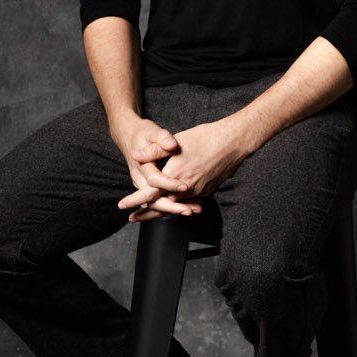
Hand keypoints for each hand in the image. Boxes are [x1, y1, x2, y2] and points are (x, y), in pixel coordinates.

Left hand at [121, 115, 258, 221]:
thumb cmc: (205, 138)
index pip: (150, 194)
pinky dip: (178, 207)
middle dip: (145, 214)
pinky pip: (188, 204)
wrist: (233, 142)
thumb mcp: (177, 141)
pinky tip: (173, 206)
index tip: (123, 206)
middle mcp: (186, 188)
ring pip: (175, 207)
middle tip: (132, 218)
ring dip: (161, 211)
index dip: (135, 201)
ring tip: (149, 214)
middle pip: (162, 207)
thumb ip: (155, 150)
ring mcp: (198, 192)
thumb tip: (135, 155)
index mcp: (175, 175)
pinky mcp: (206, 191)